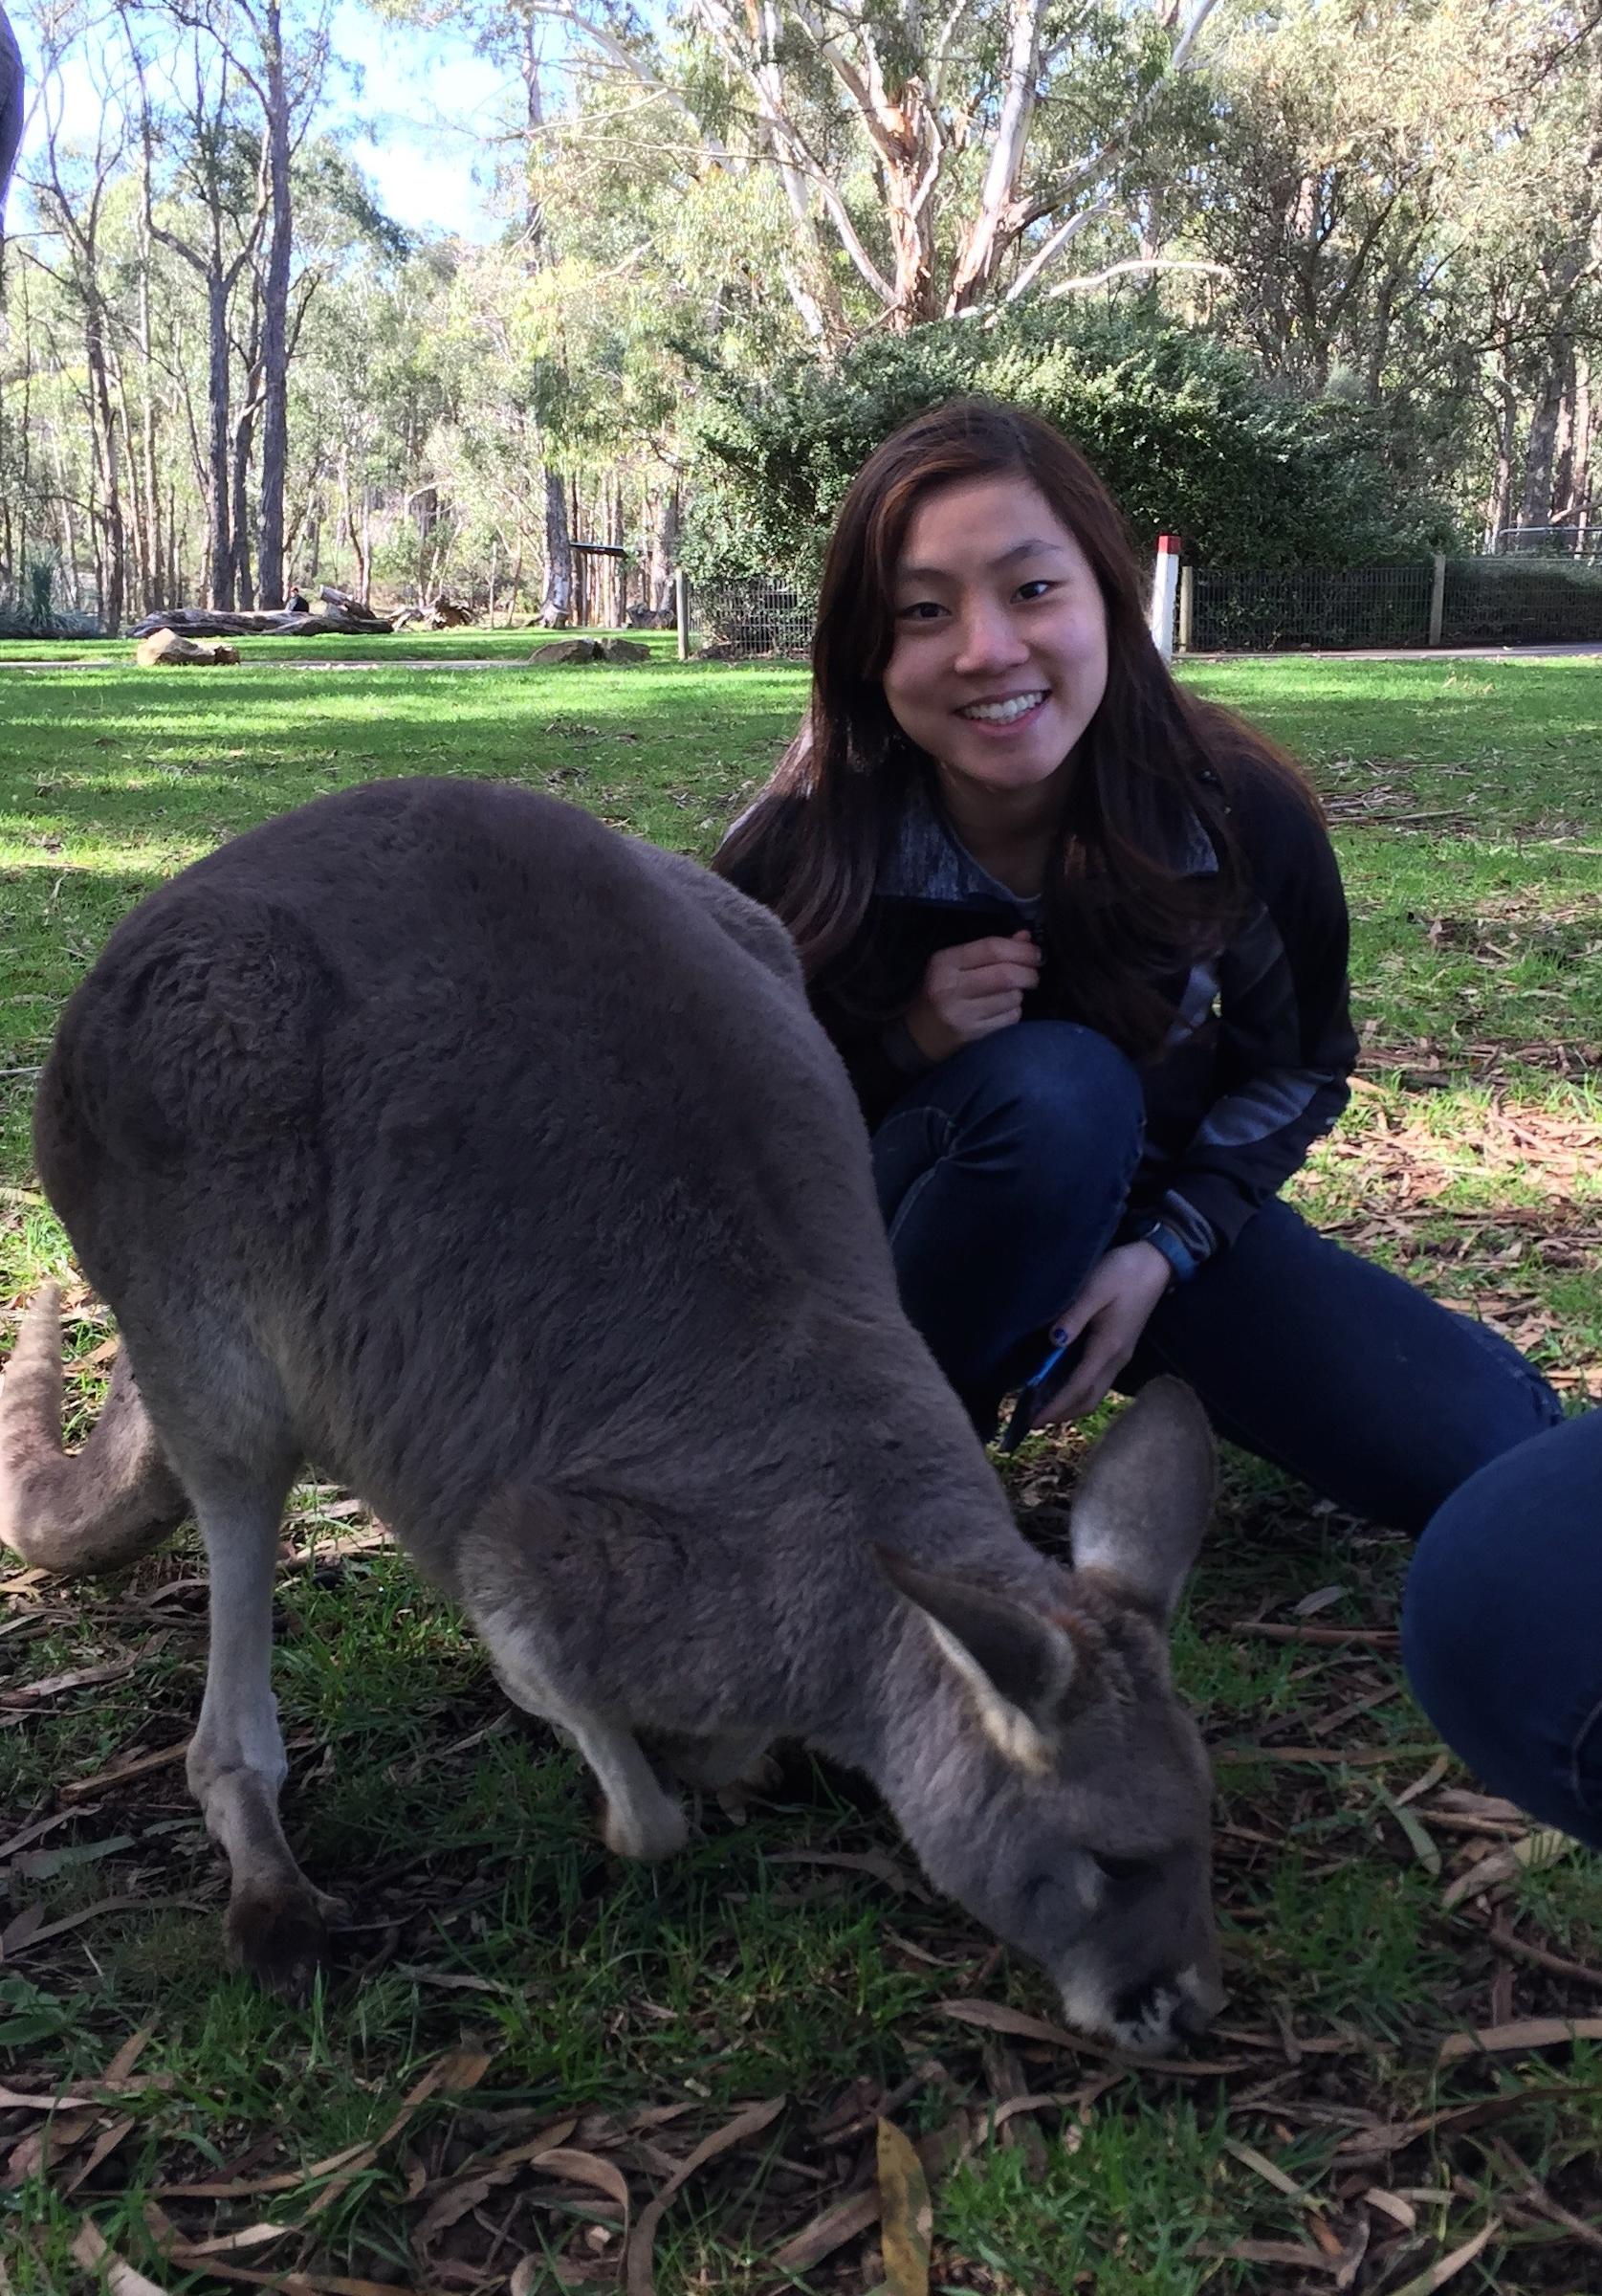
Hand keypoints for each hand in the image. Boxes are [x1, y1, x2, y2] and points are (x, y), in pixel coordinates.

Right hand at [904, 933, 1040, 1062]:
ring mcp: (962, 1014)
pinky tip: (1002, 1010)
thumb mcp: (955, 964)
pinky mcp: (972, 1035)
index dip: (1021, 949)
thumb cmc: (939, 992)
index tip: (1035, 953)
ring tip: (1010, 993)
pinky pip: (1010, 1019)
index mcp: (945, 963)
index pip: (991, 949)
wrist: (917, 1035)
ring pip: (1011, 998)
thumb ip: (989, 950)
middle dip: (1029, 973)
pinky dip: (1014, 1012)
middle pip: (1006, 975)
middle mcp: (951, 988)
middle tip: (1033, 975)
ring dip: (1019, 994)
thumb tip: (1025, 938)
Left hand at [1035, 1242, 1171, 1423]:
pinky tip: (1061, 1385)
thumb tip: (1054, 1342)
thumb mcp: (1094, 1288)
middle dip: (1061, 1414)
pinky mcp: (1120, 1348)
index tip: (1032, 1419)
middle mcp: (1117, 1358)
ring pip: (1094, 1392)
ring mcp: (1121, 1354)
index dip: (1055, 1406)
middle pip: (1088, 1399)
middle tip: (1031, 1421)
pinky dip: (1079, 1391)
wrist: (1156, 1262)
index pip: (1078, 1387)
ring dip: (1070, 1405)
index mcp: (1108, 1346)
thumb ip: (1074, 1316)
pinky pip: (1097, 1380)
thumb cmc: (1123, 1271)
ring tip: (1043, 1408)